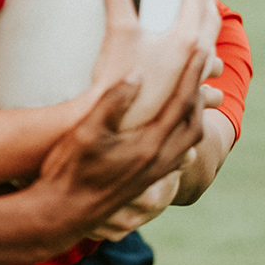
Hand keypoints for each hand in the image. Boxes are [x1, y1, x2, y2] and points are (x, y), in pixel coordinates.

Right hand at [34, 42, 208, 239]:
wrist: (63, 214)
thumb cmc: (70, 171)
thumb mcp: (86, 132)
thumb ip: (113, 103)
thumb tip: (137, 75)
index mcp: (149, 146)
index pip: (181, 103)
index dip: (192, 74)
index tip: (200, 50)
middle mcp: (160, 161)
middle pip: (195, 123)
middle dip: (200, 94)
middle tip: (200, 71)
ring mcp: (155, 174)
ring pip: (189, 140)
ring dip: (194, 115)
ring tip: (190, 94)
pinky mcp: (147, 181)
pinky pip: (178, 153)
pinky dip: (183, 132)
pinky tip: (171, 126)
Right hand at [118, 0, 219, 128]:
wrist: (111, 152)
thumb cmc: (110, 94)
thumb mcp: (114, 38)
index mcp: (186, 43)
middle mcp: (198, 67)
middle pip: (210, 22)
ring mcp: (194, 94)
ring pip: (211, 61)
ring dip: (203, 39)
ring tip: (190, 30)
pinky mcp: (185, 120)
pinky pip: (199, 93)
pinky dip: (194, 78)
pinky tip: (181, 82)